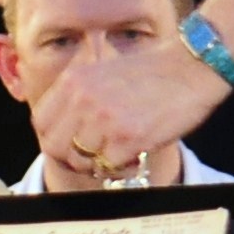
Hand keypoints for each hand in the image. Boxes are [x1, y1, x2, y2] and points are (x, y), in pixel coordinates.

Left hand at [40, 34, 233, 177]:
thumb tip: (66, 128)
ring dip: (98, 163)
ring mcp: (105, 118)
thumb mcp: (104, 72)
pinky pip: (109, 167)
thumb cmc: (154, 72)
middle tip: (95, 155)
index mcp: (74, 81)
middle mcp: (84, 99)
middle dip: (73, 156)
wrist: (192, 66)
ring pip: (81, 161)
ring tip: (119, 152)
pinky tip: (136, 153)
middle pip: (55, 147)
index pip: (41, 122)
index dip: (55, 138)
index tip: (71, 142)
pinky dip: (121, 166)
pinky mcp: (129, 136)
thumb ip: (80, 96)